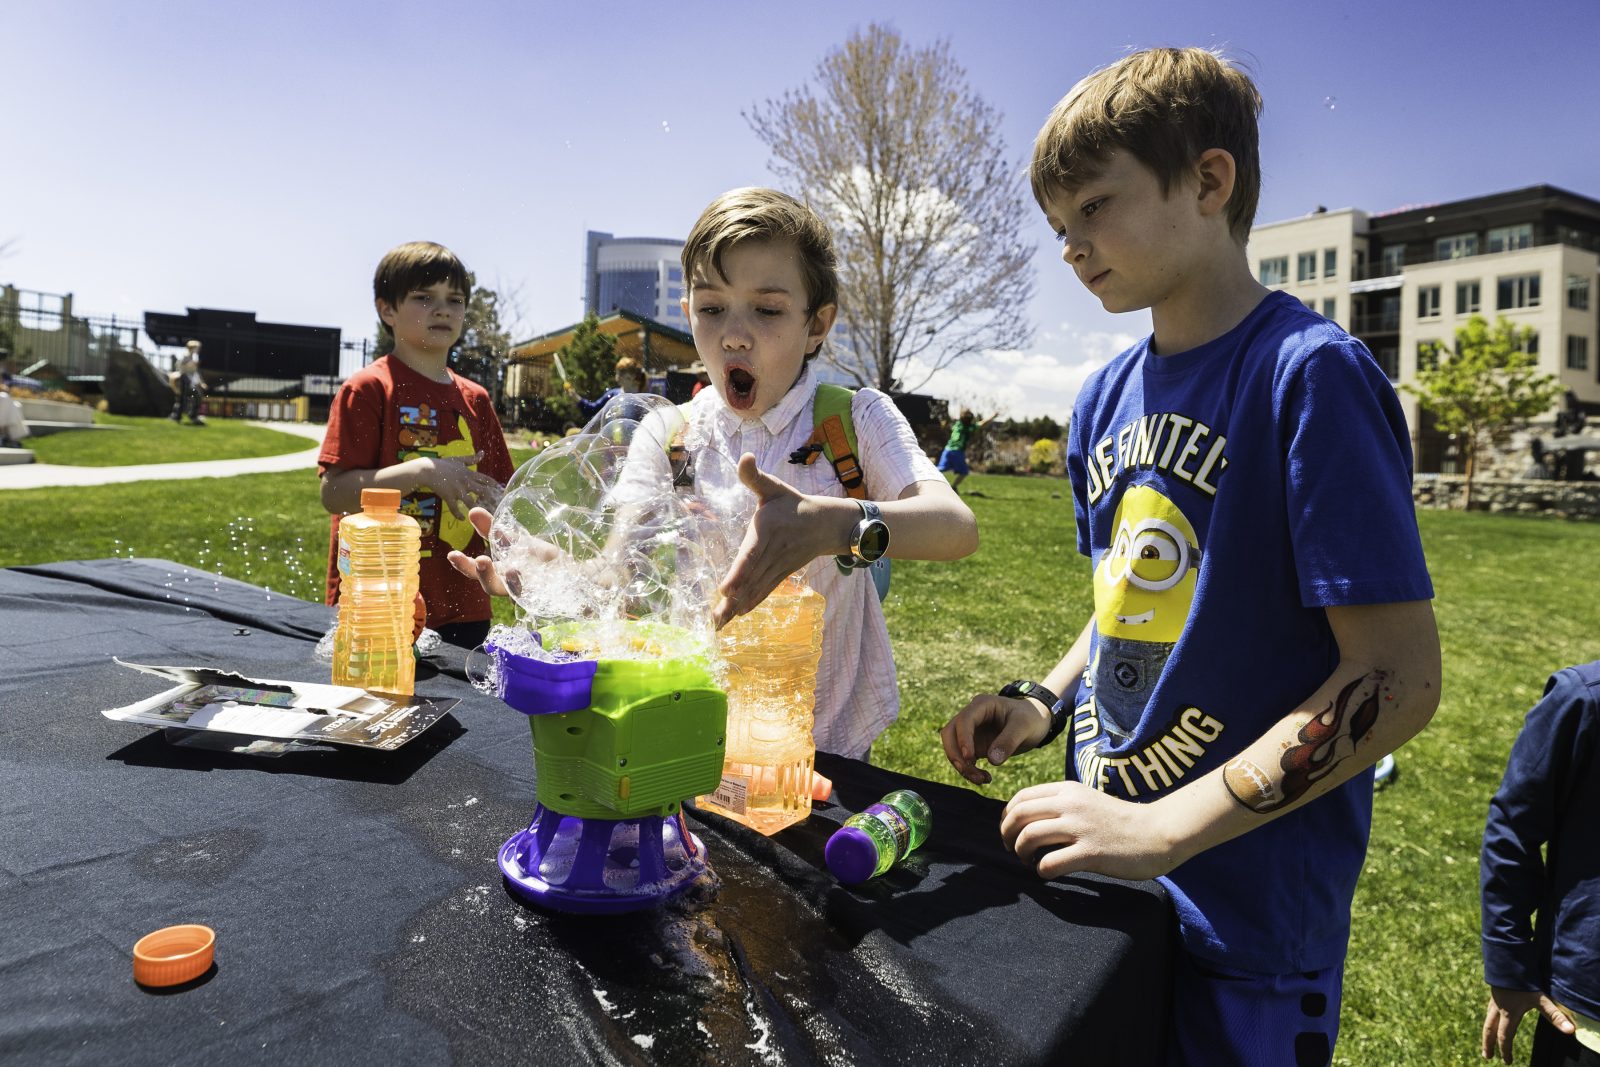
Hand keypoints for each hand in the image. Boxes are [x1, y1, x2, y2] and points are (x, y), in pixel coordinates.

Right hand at [416, 452, 501, 519]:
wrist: (428, 470)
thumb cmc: (443, 464)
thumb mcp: (459, 459)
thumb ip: (472, 458)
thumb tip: (483, 452)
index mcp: (469, 474)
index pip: (486, 480)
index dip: (495, 485)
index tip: (501, 491)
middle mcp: (466, 482)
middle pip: (482, 492)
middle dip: (491, 499)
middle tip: (497, 506)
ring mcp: (457, 490)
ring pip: (471, 502)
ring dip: (477, 509)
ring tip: (483, 516)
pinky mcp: (448, 497)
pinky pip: (455, 508)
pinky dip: (458, 514)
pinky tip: (462, 518)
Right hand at [446, 506, 564, 599]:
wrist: (566, 569)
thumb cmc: (535, 556)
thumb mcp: (512, 540)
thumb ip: (491, 529)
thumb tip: (472, 510)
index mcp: (498, 571)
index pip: (475, 571)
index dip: (463, 565)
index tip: (452, 554)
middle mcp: (508, 583)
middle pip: (490, 586)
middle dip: (482, 574)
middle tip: (480, 560)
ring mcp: (525, 589)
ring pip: (510, 591)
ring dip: (506, 580)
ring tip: (505, 567)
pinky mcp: (541, 592)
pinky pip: (531, 592)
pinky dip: (523, 582)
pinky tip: (519, 571)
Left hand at [712, 454, 850, 628]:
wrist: (826, 524)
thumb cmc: (791, 503)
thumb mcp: (773, 486)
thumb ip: (754, 476)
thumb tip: (745, 457)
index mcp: (768, 529)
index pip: (752, 553)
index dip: (739, 572)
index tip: (726, 589)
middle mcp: (774, 551)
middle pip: (751, 578)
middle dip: (732, 600)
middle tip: (714, 620)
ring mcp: (779, 565)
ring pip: (756, 589)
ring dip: (737, 608)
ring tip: (718, 625)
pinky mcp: (782, 572)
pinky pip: (766, 590)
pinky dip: (752, 603)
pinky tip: (737, 617)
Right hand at [940, 695, 1051, 784]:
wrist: (1037, 722)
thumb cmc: (1031, 718)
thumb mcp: (1024, 727)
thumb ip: (1009, 741)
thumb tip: (991, 760)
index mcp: (982, 705)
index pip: (964, 720)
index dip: (963, 738)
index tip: (970, 758)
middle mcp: (972, 717)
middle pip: (950, 733)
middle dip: (955, 754)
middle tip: (968, 770)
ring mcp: (971, 732)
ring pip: (953, 748)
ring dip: (962, 766)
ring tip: (982, 779)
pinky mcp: (974, 745)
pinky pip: (964, 759)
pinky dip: (969, 771)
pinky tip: (985, 778)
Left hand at [999, 781, 1181, 881]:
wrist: (1158, 832)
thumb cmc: (1121, 821)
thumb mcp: (1088, 800)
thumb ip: (1062, 805)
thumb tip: (1030, 819)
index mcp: (1068, 791)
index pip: (1022, 797)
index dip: (1007, 816)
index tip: (1008, 830)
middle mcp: (1071, 805)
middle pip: (1019, 816)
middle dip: (1006, 835)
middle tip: (1011, 849)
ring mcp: (1080, 828)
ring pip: (1029, 837)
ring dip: (1021, 852)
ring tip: (1028, 861)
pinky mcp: (1090, 853)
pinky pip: (1050, 863)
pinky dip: (1041, 871)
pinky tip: (1048, 873)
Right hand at [1481, 987, 1573, 1062]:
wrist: (1507, 960)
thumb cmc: (1524, 980)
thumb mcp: (1541, 999)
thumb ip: (1554, 1015)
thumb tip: (1570, 1030)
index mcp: (1508, 1013)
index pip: (1505, 1036)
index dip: (1506, 1050)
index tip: (1507, 1061)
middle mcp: (1498, 1008)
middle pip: (1489, 1029)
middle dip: (1488, 1044)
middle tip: (1487, 1056)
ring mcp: (1494, 999)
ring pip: (1488, 1019)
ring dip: (1487, 1031)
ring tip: (1487, 1038)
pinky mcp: (1494, 991)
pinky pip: (1489, 1009)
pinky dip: (1489, 1018)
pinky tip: (1492, 1016)